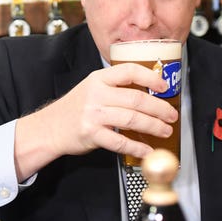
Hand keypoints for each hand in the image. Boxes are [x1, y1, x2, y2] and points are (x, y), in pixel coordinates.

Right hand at [14, 63, 177, 180]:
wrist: (49, 128)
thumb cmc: (75, 109)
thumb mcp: (91, 89)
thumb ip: (115, 88)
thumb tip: (149, 92)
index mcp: (98, 79)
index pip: (129, 71)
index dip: (150, 77)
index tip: (164, 86)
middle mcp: (96, 94)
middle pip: (136, 99)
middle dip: (159, 108)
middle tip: (171, 115)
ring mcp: (93, 114)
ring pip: (132, 119)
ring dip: (153, 126)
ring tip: (165, 131)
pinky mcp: (91, 134)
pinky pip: (120, 141)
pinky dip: (137, 147)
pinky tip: (147, 149)